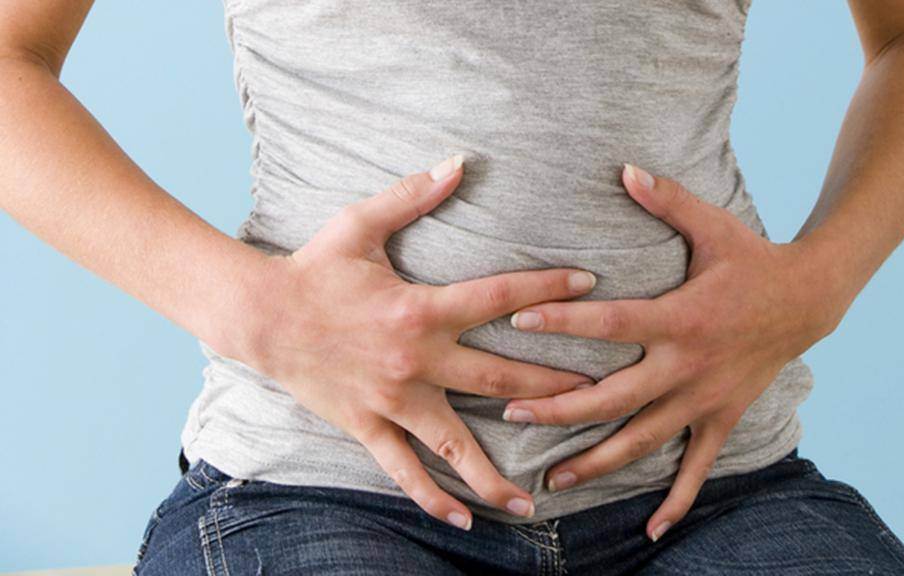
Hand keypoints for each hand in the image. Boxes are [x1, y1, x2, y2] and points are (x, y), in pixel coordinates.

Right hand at [234, 155, 597, 529]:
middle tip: (599, 394)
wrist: (260, 316)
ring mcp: (394, 400)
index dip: (548, 290)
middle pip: (500, 377)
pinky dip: (432, 499)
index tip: (590, 284)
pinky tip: (464, 521)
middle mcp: (416, 360)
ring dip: (497, 474)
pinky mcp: (369, 425)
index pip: (500, 298)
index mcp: (421, 308)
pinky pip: (404, 471)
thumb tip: (458, 161)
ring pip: (456, 445)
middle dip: (553, 386)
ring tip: (534, 502)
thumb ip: (413, 195)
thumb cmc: (313, 268)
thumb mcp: (360, 224)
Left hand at [501, 163, 846, 541]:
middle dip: (560, 406)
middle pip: (614, 396)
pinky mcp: (721, 417)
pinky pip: (698, 467)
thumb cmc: (753, 259)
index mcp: (680, 318)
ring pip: (644, 439)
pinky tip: (653, 529)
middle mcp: (687, 366)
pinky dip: (677, 499)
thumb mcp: (715, 225)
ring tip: (553, 480)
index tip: (517, 322)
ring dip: (597, 461)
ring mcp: (704, 399)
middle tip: (510, 413)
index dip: (564, 322)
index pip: (612, 323)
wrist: (810, 300)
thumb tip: (623, 168)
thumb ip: (668, 200)